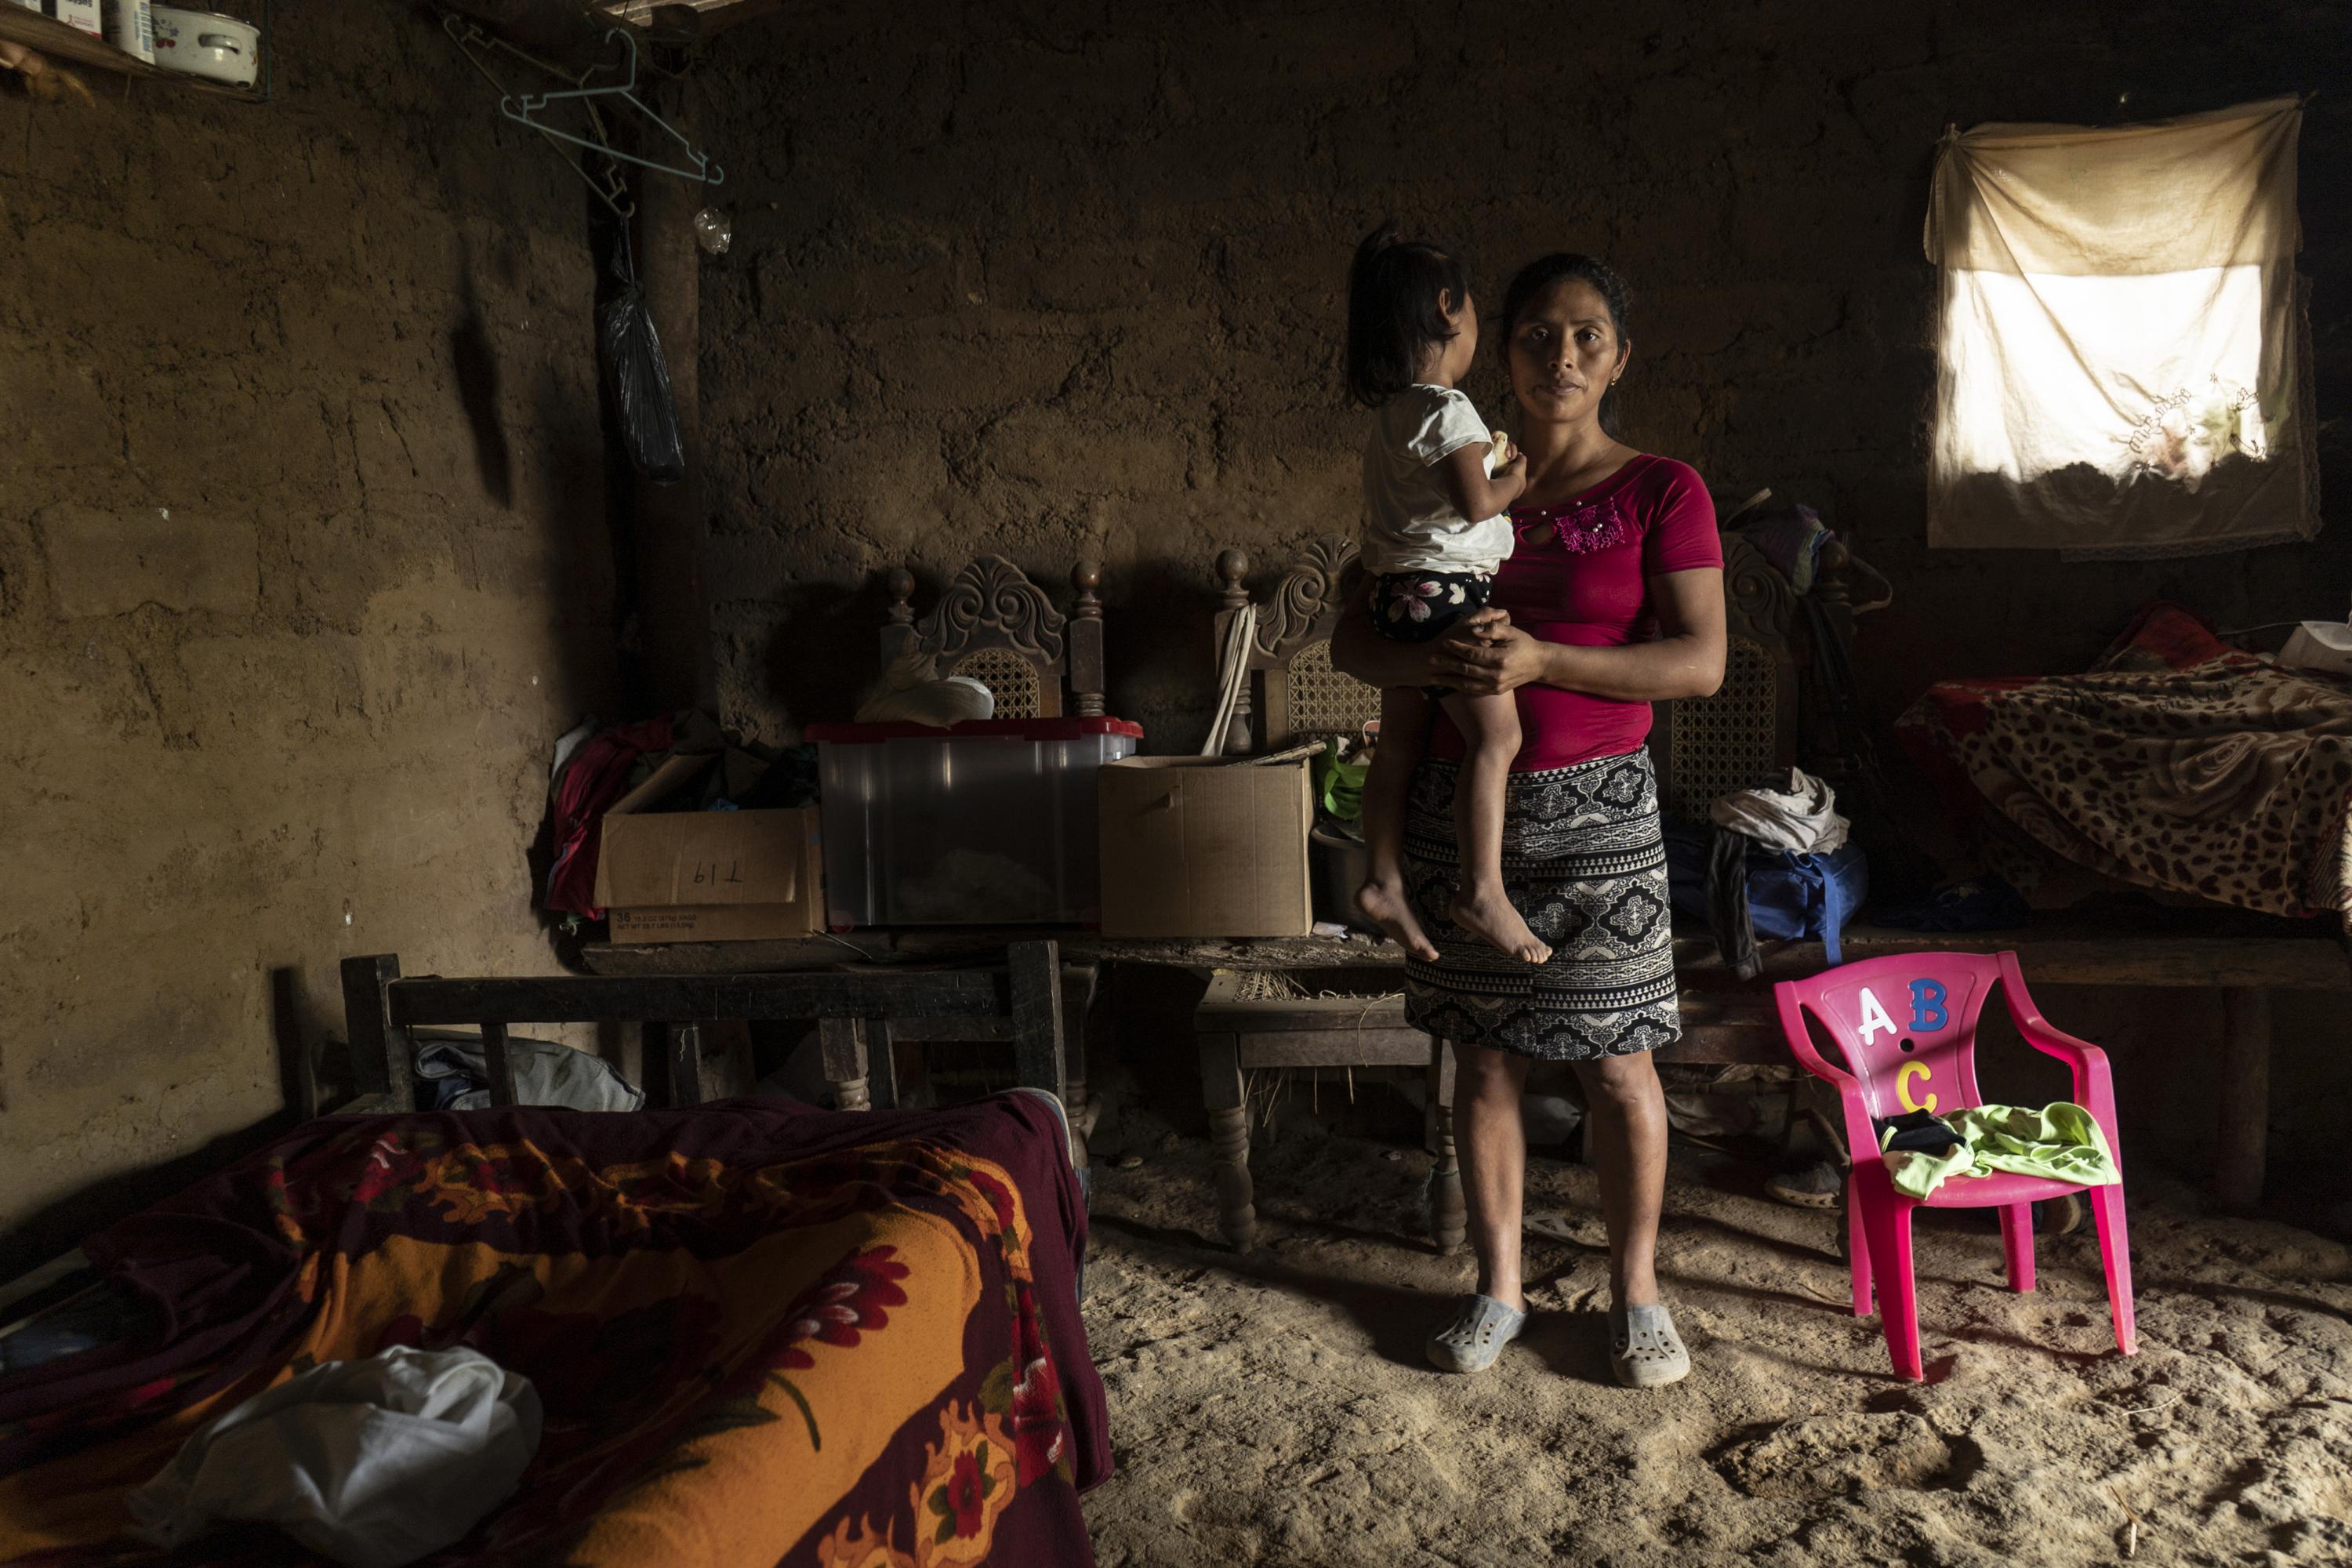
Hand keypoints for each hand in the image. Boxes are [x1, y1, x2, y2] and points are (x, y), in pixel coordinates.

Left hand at [1428, 618, 1546, 695]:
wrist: (1539, 664)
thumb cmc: (1524, 644)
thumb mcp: (1512, 631)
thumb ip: (1493, 628)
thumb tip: (1474, 629)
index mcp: (1500, 659)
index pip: (1472, 654)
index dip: (1457, 648)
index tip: (1445, 642)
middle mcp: (1496, 675)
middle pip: (1465, 670)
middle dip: (1446, 664)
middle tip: (1431, 659)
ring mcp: (1496, 686)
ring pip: (1466, 684)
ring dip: (1448, 680)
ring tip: (1433, 676)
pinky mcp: (1495, 691)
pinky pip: (1474, 690)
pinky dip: (1459, 687)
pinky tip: (1448, 683)